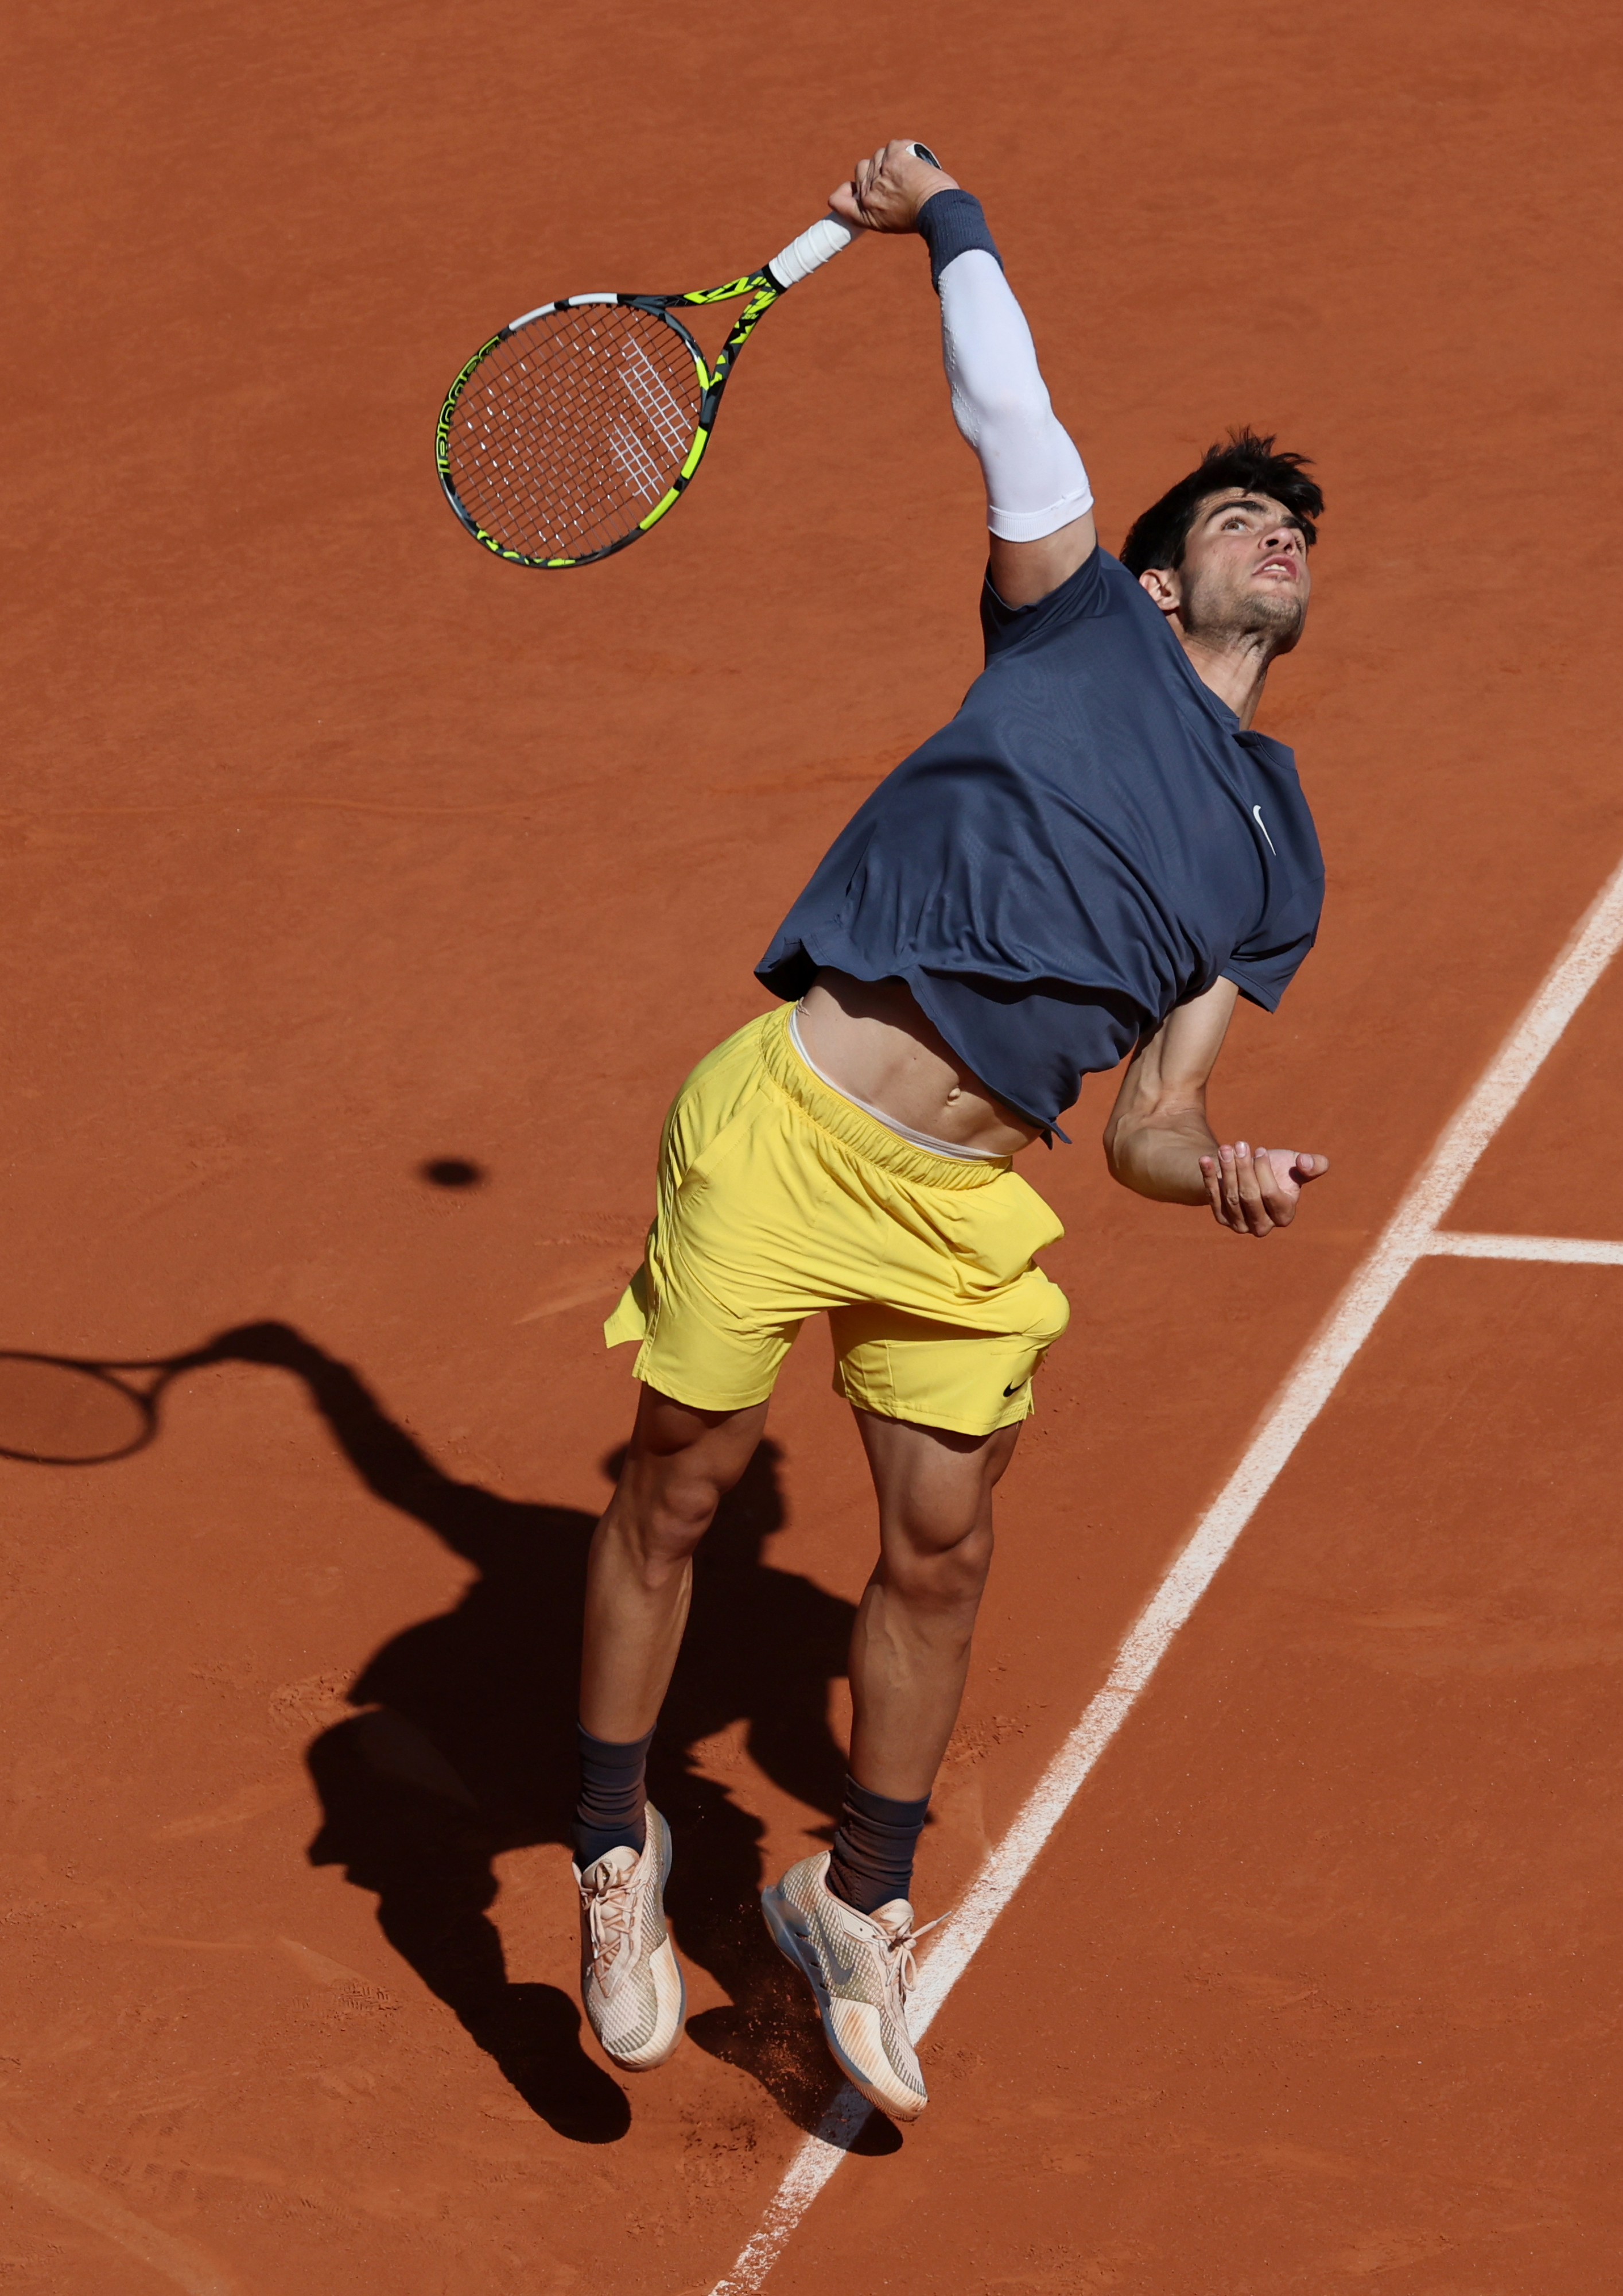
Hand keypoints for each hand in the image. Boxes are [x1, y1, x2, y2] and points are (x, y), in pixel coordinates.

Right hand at [829, 140, 956, 234]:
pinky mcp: (894, 157)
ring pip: (878, 155)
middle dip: (877, 170)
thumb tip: (849, 195)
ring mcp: (880, 173)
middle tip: (898, 181)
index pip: (839, 200)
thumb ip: (868, 210)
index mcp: (866, 212)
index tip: (854, 190)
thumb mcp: (886, 223)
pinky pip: (894, 145)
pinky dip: (905, 149)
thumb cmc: (919, 218)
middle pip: (861, 168)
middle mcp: (869, 193)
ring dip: (892, 159)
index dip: (843, 193)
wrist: (938, 210)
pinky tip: (915, 162)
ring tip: (910, 174)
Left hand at [1199, 1141, 1328, 1235]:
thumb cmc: (1277, 1168)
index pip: (1271, 1195)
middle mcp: (1263, 1226)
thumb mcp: (1296, 1163)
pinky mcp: (1222, 1218)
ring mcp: (1240, 1225)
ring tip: (1225, 1148)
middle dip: (1243, 1168)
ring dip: (1226, 1170)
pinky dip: (1209, 1178)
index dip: (1264, 1171)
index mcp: (1285, 1216)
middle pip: (1249, 1197)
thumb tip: (1305, 1162)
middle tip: (1239, 1145)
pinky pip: (1213, 1198)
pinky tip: (1206, 1160)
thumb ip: (1314, 1164)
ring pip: (1231, 1198)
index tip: (1259, 1149)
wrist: (1248, 1172)